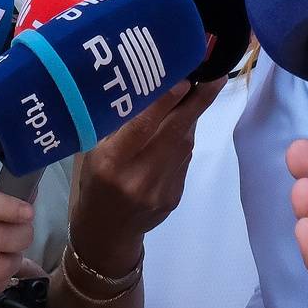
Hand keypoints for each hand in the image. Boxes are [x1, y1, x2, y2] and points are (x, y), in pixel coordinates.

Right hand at [67, 79, 225, 274]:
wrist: (107, 232)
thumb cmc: (95, 182)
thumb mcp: (93, 152)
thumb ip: (118, 125)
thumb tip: (147, 87)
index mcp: (112, 163)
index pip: (142, 128)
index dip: (165, 102)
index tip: (183, 78)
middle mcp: (139, 177)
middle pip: (174, 134)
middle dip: (198, 102)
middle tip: (215, 74)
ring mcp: (161, 189)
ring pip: (184, 144)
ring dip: (191, 116)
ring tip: (198, 89)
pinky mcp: (176, 196)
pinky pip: (184, 158)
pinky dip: (184, 137)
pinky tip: (181, 125)